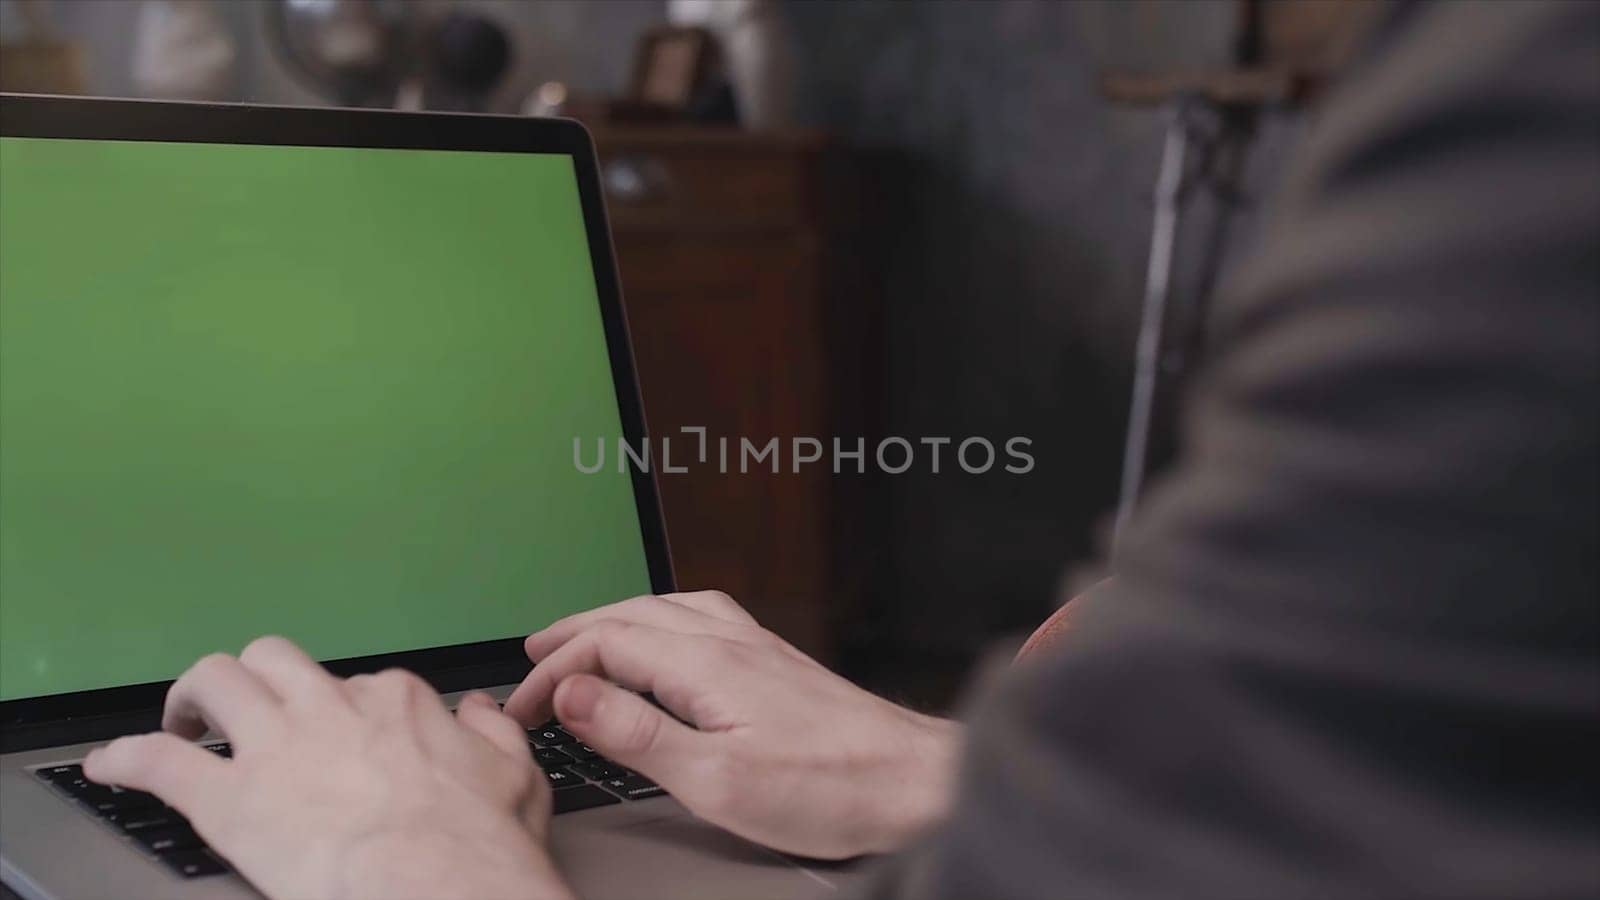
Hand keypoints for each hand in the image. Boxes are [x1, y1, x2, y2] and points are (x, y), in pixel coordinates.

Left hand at [84, 637, 571, 899]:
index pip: (361, 684)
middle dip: (258, 677)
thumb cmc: (477, 844)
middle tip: (248, 706)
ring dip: (192, 695)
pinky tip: (111, 764)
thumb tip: (480, 710)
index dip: (346, 710)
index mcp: (394, 704)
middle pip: (275, 659)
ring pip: (214, 680)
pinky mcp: (227, 800)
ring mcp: (275, 747)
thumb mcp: (516, 773)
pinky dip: (126, 758)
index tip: (345, 734)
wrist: (435, 885)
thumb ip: (493, 731)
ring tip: (184, 717)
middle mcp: (328, 708)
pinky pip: (158, 762)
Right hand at [503, 591, 961, 858]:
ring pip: (667, 609)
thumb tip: (574, 695)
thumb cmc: (828, 785)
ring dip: (616, 620)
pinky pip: (702, 616)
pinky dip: (661, 620)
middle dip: (574, 633)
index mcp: (705, 663)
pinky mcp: (778, 661)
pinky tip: (669, 638)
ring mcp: (758, 646)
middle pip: (631, 614)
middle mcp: (730, 641)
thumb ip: (638, 733)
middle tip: (533, 658)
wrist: (911, 779)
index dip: (553, 672)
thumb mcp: (714, 777)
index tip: (523, 707)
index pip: (605, 644)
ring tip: (585, 638)